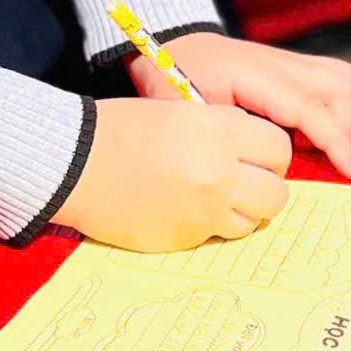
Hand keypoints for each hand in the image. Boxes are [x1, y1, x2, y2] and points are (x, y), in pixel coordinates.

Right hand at [53, 98, 292, 251]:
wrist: (72, 164)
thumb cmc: (119, 130)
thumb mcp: (178, 112)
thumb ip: (222, 131)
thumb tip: (254, 153)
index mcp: (217, 131)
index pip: (279, 148)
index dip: (269, 153)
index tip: (255, 155)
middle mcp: (219, 173)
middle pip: (276, 194)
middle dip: (264, 188)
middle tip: (242, 181)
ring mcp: (203, 211)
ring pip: (253, 221)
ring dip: (240, 211)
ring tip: (212, 197)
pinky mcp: (186, 238)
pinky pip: (217, 236)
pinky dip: (208, 225)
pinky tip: (183, 208)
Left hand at [137, 32, 350, 179]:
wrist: (169, 44)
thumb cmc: (172, 78)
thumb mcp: (185, 110)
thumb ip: (222, 136)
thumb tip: (257, 168)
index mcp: (253, 73)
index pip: (309, 106)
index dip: (336, 141)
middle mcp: (279, 63)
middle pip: (344, 85)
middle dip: (342, 127)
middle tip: (309, 153)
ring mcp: (289, 62)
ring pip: (346, 79)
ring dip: (342, 115)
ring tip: (307, 141)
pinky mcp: (292, 67)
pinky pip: (333, 81)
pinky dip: (332, 108)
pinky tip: (300, 129)